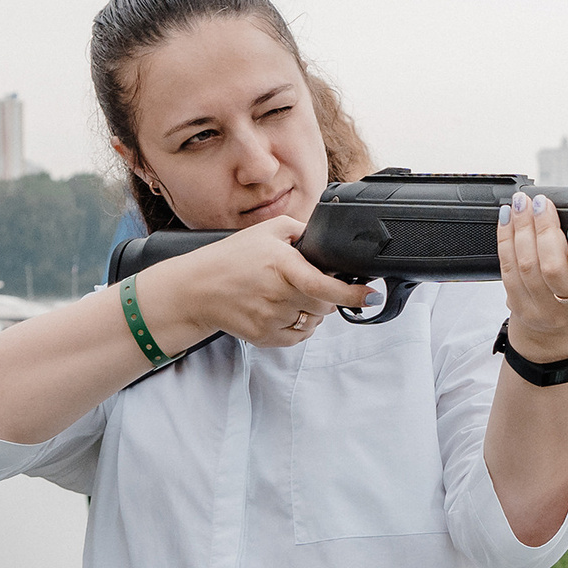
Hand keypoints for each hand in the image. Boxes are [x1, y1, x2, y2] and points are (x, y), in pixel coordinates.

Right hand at [149, 217, 372, 349]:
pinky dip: (298, 325)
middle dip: (325, 297)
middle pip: (324, 306)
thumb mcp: (267, 231)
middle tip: (306, 284)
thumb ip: (302, 230)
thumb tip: (330, 236)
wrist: (196, 288)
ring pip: (313, 321)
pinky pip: (298, 335)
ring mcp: (271, 319)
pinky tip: (280, 309)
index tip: (371, 296)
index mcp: (282, 266)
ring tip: (287, 295)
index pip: (325, 287)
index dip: (353, 294)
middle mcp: (278, 295)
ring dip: (310, 311)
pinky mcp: (265, 337)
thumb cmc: (232, 258)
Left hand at [497, 191, 567, 360]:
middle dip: (545, 230)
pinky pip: (508, 269)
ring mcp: (546, 311)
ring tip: (522, 203)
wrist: (566, 314)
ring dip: (522, 228)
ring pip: (527, 266)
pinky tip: (508, 219)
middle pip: (554, 270)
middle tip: (542, 203)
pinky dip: (506, 239)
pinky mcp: (522, 307)